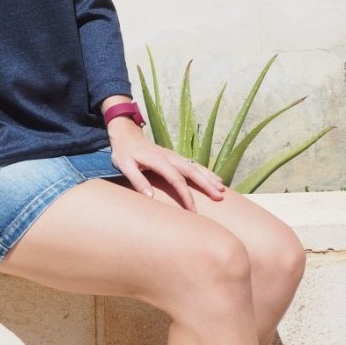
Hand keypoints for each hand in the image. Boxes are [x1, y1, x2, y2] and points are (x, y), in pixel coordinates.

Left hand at [107, 116, 225, 210]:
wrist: (126, 134)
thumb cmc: (123, 152)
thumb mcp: (124, 166)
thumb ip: (137, 180)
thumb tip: (150, 196)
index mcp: (158, 161)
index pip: (176, 180)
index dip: (185, 195)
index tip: (193, 210)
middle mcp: (169, 157)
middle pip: (192, 171)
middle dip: (206, 184)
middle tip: (219, 197)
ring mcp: (173, 156)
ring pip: (195, 166)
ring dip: (209, 177)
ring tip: (222, 188)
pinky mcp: (174, 156)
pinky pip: (193, 164)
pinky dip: (205, 171)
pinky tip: (214, 178)